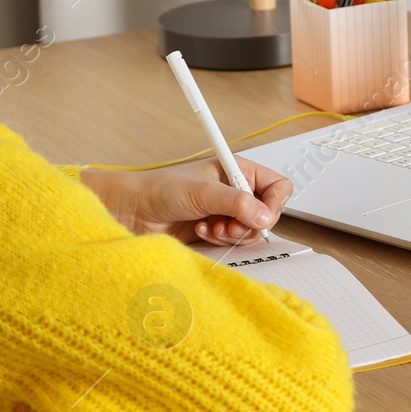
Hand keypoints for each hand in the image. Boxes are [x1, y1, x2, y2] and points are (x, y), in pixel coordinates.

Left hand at [86, 156, 292, 245]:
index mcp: (237, 171)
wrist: (134, 210)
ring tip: (211, 226)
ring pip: (250, 230)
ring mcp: (226, 210)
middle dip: (248, 223)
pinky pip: (232, 240)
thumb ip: (237, 203)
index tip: (261, 215)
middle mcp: (234, 190)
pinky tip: (201, 230)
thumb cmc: (161, 189)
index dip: (274, 202)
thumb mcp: (203, 192)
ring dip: (231, 233)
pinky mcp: (215, 228)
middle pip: (266, 213)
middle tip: (229, 224)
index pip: (276, 186)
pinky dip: (219, 239)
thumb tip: (264, 216)